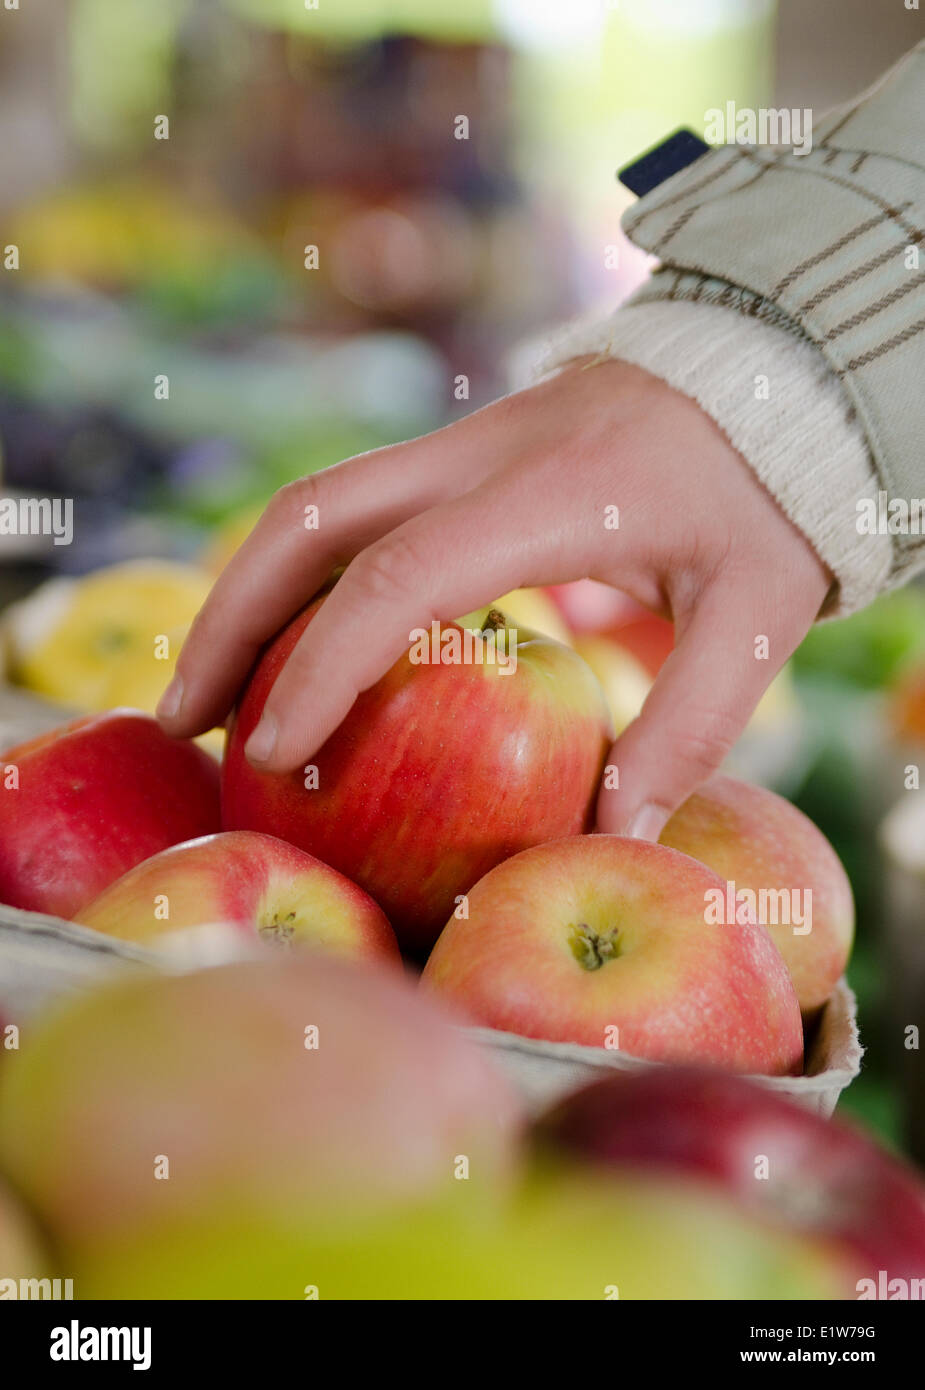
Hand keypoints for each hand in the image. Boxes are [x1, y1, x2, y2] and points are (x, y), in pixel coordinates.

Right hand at [157, 359, 830, 837]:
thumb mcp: (762, 610)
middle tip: (188, 722)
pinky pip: (355, 512)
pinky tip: (292, 647)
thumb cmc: (773, 492)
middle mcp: (484, 453)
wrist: (772, 369)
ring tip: (214, 696)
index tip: (276, 754)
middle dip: (232, 617)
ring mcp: (464, 444)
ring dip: (249, 594)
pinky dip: (302, 581)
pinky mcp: (462, 456)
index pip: (400, 576)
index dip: (323, 665)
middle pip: (312, 517)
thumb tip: (616, 834)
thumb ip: (693, 720)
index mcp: (553, 492)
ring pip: (316, 506)